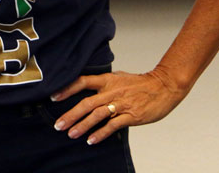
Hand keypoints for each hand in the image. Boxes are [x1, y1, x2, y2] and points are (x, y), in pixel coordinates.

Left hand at [50, 68, 187, 144]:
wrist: (164, 86)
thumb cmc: (141, 83)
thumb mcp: (119, 77)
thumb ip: (104, 83)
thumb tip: (87, 86)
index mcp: (107, 80)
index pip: (82, 81)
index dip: (67, 89)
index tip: (54, 97)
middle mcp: (111, 91)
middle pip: (86, 103)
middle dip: (71, 115)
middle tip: (58, 125)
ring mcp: (121, 104)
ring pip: (97, 115)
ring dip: (83, 126)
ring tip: (71, 134)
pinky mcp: (131, 116)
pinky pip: (113, 125)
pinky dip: (101, 133)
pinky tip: (91, 140)